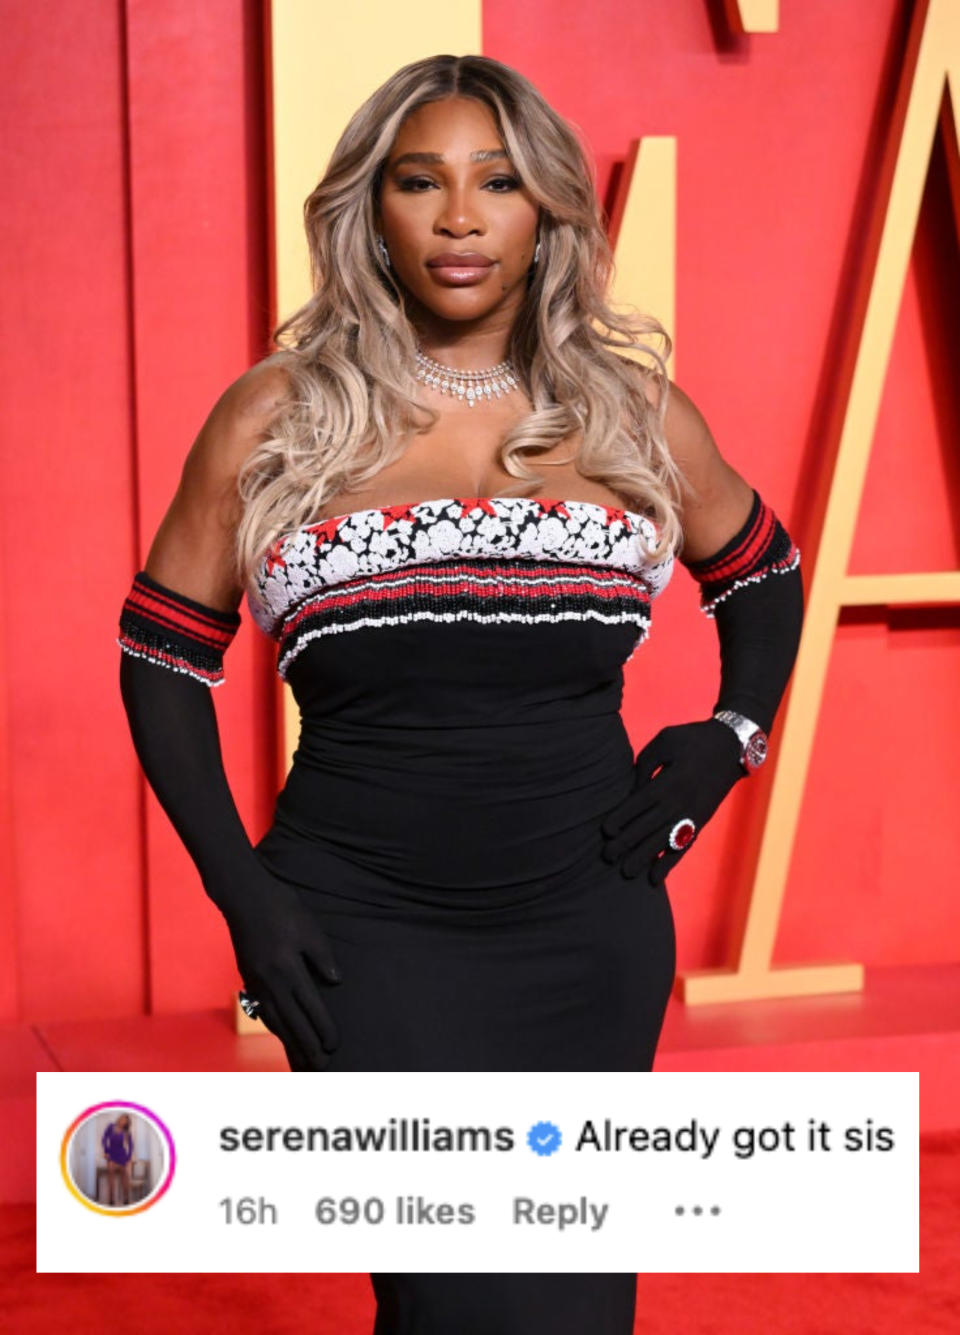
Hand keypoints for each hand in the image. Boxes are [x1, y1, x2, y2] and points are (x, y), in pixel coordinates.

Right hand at [216, 866, 342, 1070]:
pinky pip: (263, 1010)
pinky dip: (274, 1026)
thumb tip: (335, 982)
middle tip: (320, 1067)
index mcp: (288, 970)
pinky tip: (281, 1033)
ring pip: (275, 1020)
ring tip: (301, 1060)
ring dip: (289, 1042)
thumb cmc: (281, 907)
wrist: (243, 897)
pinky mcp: (249, 977)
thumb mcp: (309, 928)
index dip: (323, 1028)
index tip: (334, 1046)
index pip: (310, 1008)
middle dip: (307, 1046)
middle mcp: (271, 981)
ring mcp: (257, 982)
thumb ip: (322, 957)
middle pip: (292, 1022)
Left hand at [601, 720, 744, 885]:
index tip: (605, 831)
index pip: (639, 804)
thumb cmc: (692, 739)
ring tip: (626, 872)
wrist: (732, 747)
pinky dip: (669, 863)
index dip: (621, 818)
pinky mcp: (701, 822)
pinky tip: (655, 878)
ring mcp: (692, 815)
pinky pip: (683, 847)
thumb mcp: (665, 741)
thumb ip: (645, 764)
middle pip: (647, 827)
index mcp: (669, 781)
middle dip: (626, 843)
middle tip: (606, 857)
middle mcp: (680, 802)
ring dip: (644, 858)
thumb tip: (632, 790)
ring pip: (663, 841)